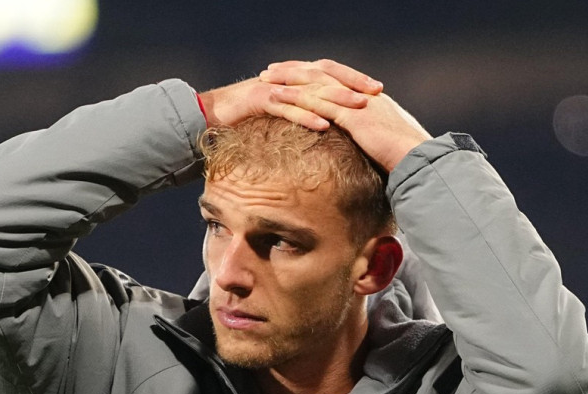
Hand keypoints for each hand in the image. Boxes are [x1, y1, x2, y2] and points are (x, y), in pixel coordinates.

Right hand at [198, 59, 382, 130]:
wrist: (209, 114)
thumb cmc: (246, 118)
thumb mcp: (279, 114)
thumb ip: (300, 112)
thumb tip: (326, 123)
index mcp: (294, 79)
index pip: (329, 73)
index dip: (353, 79)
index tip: (377, 90)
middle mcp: (287, 79)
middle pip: (325, 77)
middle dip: (351, 84)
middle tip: (375, 94)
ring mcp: (274, 88)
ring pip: (310, 92)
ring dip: (336, 100)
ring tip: (358, 108)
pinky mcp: (260, 101)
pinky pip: (287, 109)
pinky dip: (306, 117)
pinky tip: (324, 126)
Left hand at [260, 61, 431, 171]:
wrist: (420, 160)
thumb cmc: (407, 159)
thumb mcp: (388, 144)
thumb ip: (373, 139)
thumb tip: (366, 147)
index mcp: (370, 98)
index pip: (337, 78)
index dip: (313, 75)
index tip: (294, 75)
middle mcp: (362, 93)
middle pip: (323, 72)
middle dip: (295, 69)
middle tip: (272, 70)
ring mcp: (357, 102)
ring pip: (316, 82)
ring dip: (289, 79)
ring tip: (266, 79)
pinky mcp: (352, 116)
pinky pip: (317, 101)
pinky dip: (295, 97)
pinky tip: (276, 98)